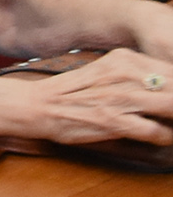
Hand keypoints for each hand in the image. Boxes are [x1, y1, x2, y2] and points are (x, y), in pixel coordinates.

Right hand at [0, 49, 172, 148]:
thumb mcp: (105, 71)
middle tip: (171, 112)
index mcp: (124, 59)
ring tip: (172, 124)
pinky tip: (162, 137)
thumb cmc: (72, 92)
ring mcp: (120, 98)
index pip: (171, 69)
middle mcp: (125, 74)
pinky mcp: (114, 121)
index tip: (170, 98)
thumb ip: (135, 75)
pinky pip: (156, 131)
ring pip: (171, 106)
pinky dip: (165, 137)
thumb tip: (166, 85)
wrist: (37, 105)